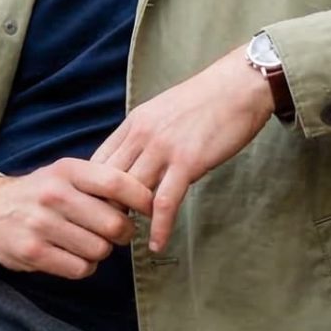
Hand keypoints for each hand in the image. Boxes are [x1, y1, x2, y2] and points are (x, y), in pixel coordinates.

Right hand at [0, 158, 153, 278]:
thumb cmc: (39, 193)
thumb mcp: (64, 174)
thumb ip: (100, 182)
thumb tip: (147, 199)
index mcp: (66, 170)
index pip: (117, 183)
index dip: (142, 199)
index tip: (149, 209)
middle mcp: (53, 195)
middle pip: (114, 224)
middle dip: (123, 234)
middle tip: (117, 233)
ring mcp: (41, 224)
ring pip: (100, 250)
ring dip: (102, 252)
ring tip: (89, 243)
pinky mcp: (33, 252)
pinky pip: (81, 268)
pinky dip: (85, 266)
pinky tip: (74, 256)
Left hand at [91, 44, 276, 252]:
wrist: (239, 85)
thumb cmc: (206, 101)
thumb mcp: (162, 112)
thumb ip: (145, 136)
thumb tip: (136, 162)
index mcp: (133, 123)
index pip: (98, 162)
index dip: (92, 190)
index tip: (95, 211)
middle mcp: (141, 136)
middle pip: (108, 181)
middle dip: (104, 209)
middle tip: (106, 232)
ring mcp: (163, 149)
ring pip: (132, 192)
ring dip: (128, 220)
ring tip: (127, 241)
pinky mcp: (187, 162)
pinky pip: (165, 202)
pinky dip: (158, 227)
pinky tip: (156, 244)